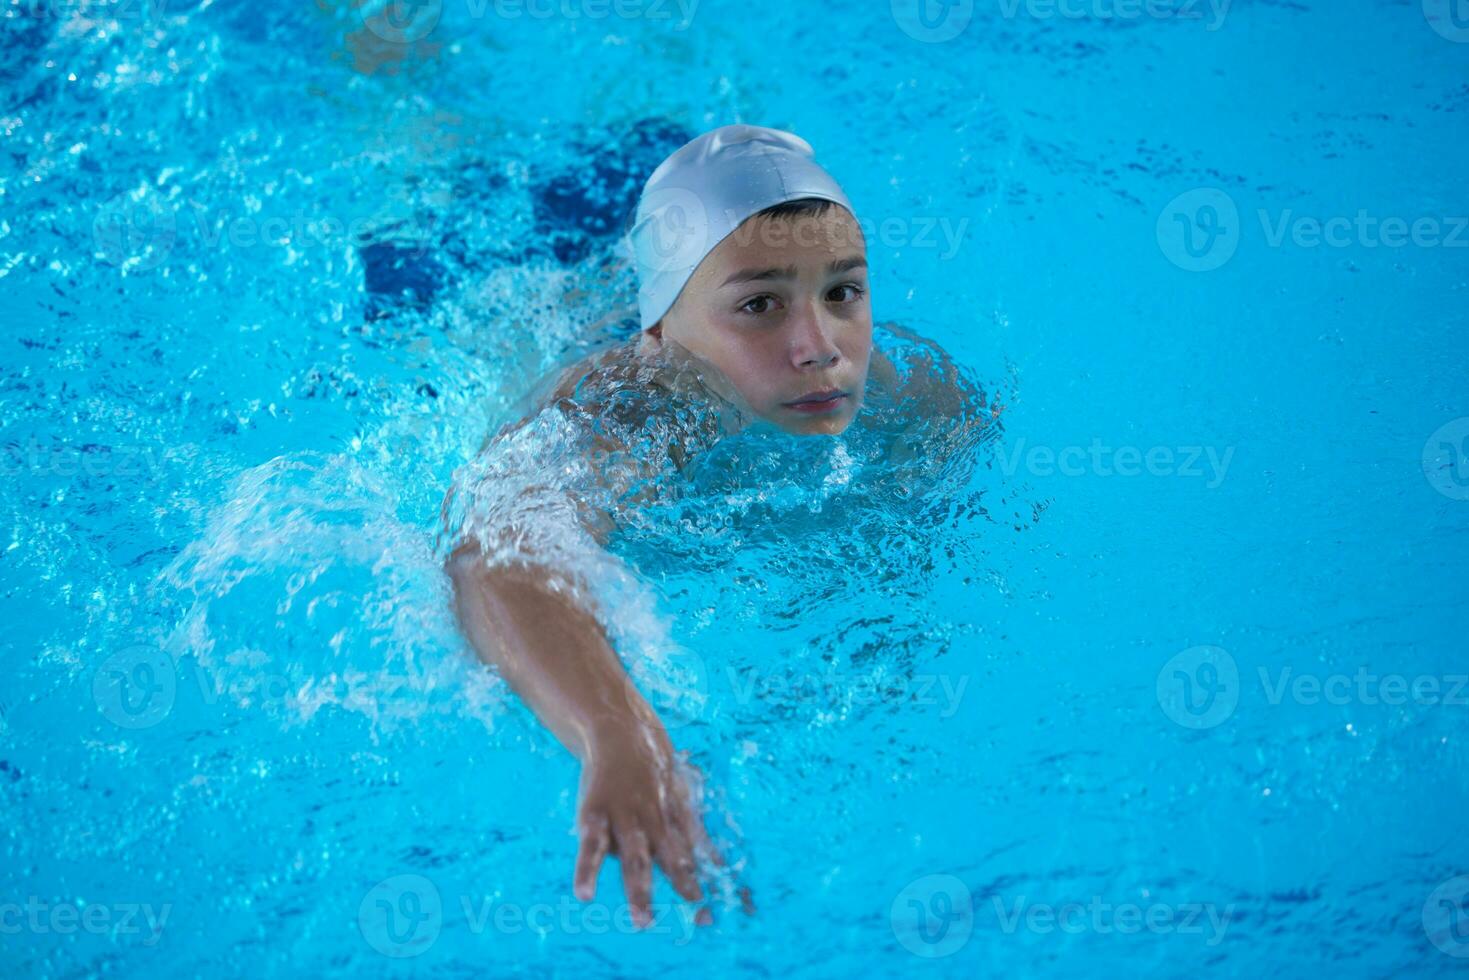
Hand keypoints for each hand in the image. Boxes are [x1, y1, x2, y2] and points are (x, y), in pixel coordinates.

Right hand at [572, 720, 722, 927]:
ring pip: (634, 856)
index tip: (714, 909)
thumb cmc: (653, 775)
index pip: (695, 853)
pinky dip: (587, 871)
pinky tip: (584, 895)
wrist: (620, 733)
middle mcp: (654, 819)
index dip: (704, 879)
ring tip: (643, 921)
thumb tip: (721, 866)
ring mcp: (625, 816)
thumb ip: (696, 836)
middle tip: (697, 916)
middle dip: (683, 884)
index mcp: (676, 818)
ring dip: (639, 889)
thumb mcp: (680, 800)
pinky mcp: (595, 814)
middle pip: (671, 856)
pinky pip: (591, 846)